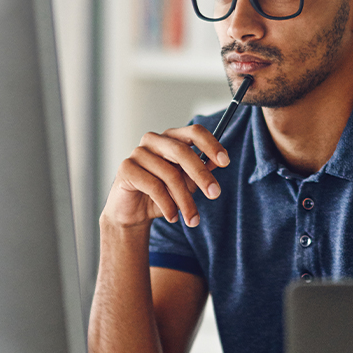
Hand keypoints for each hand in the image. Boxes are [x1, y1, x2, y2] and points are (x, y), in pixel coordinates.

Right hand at [104, 126, 229, 228]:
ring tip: (192, 220)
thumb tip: (217, 162)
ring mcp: (138, 153)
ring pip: (170, 174)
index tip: (225, 162)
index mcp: (171, 138)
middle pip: (182, 151)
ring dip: (185, 201)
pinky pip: (154, 186)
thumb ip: (200, 171)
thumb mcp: (186, 184)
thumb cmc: (162, 195)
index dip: (211, 144)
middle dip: (201, 174)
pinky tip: (173, 217)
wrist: (133, 213)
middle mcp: (153, 140)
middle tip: (215, 194)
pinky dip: (167, 205)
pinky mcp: (126, 168)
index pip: (194, 132)